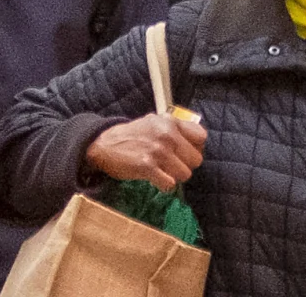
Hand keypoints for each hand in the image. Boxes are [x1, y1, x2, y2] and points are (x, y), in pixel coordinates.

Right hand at [85, 108, 206, 190]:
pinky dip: (163, 185)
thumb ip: (176, 129)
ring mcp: (158, 150)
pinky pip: (170, 184)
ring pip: (185, 174)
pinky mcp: (148, 166)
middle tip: (170, 164)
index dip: (195, 148)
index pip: (201, 137)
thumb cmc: (133, 136)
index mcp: (170, 121)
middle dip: (185, 165)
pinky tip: (154, 178)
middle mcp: (167, 133)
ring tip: (161, 170)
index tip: (184, 153)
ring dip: (174, 176)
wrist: (104, 145)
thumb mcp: (155, 123)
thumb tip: (198, 143)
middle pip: (196, 160)